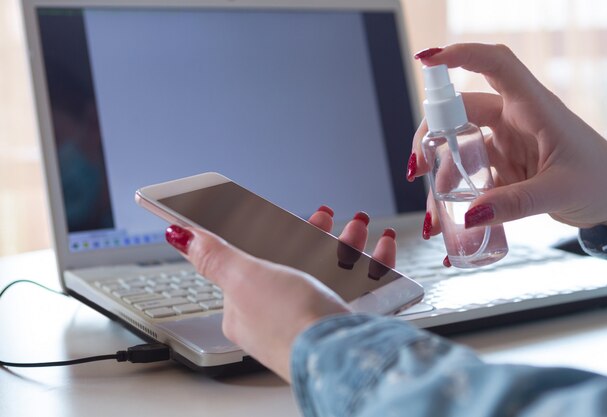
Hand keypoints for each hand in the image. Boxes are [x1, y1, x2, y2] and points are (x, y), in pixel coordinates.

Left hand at [164, 207, 396, 381]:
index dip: (268, 233)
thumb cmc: (289, 322)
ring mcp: (309, 319)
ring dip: (345, 243)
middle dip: (315, 233)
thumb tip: (179, 235)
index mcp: (245, 306)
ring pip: (328, 269)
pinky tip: (381, 248)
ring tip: (360, 226)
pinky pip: (357, 285)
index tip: (285, 216)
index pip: (251, 260)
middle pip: (293, 261)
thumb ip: (215, 255)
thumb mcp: (246, 278)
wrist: (340, 354)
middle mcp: (276, 314)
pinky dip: (370, 263)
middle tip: (326, 216)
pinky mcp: (339, 322)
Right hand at [409, 43, 606, 239]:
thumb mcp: (561, 191)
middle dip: (431, 135)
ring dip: (440, 175)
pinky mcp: (502, 166)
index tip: (427, 60)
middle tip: (419, 167)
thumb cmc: (602, 181)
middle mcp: (514, 119)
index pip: (496, 65)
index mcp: (534, 108)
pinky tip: (447, 218)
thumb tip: (470, 215)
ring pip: (458, 146)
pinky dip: (454, 194)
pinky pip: (468, 174)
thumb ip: (516, 203)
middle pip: (460, 111)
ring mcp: (505, 143)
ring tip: (436, 211)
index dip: (461, 55)